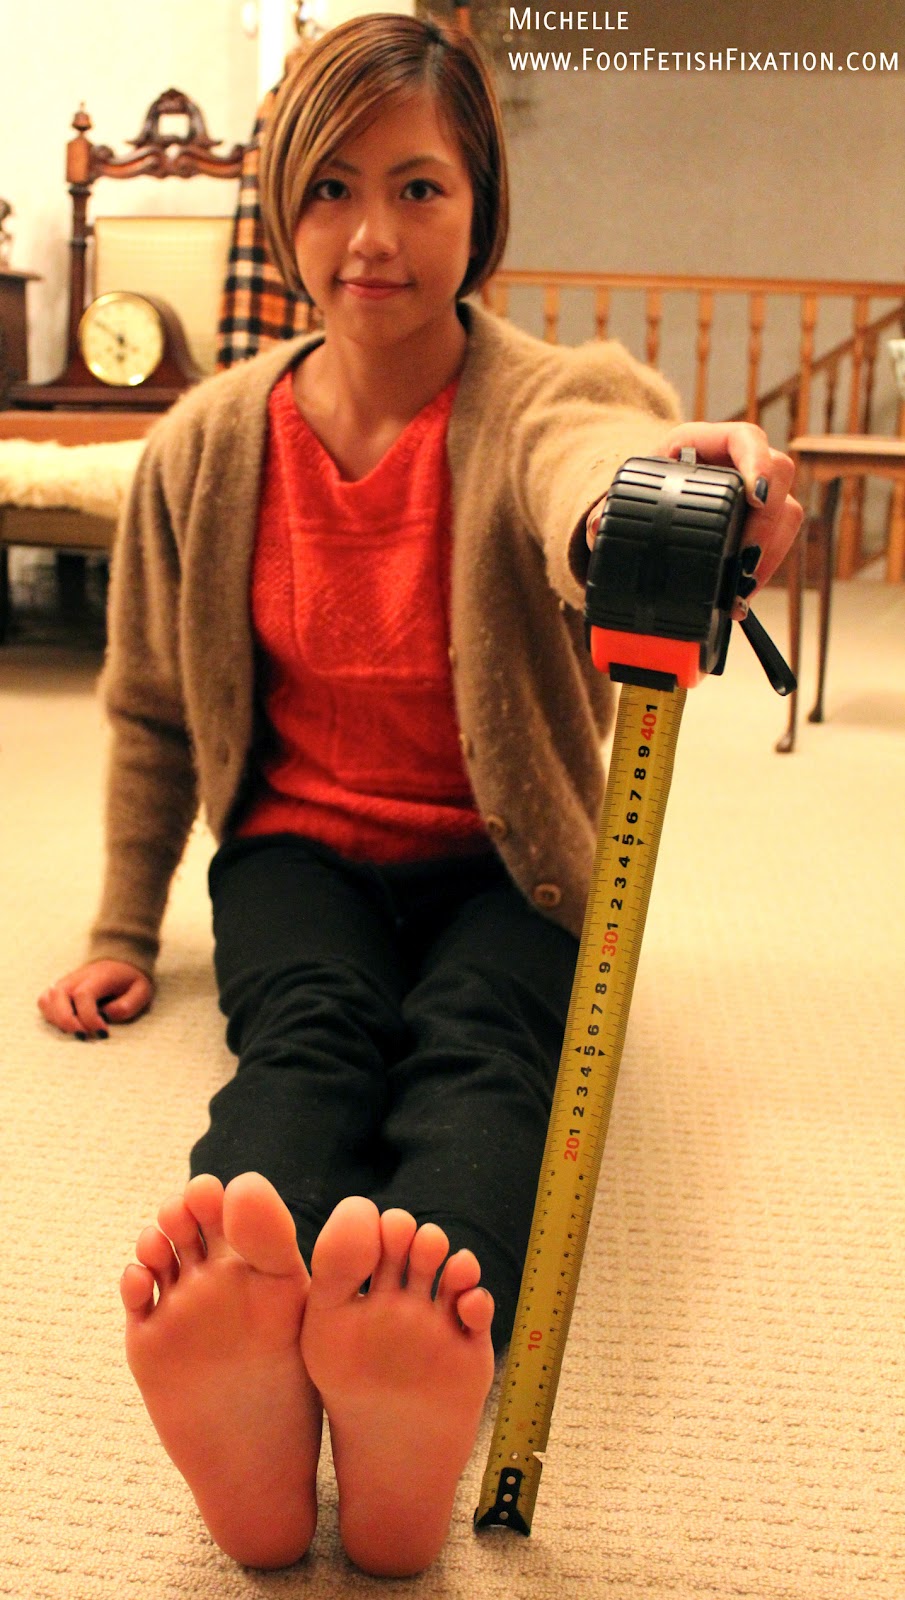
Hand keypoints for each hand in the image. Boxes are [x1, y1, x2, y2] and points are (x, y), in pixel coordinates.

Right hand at [38, 959, 153, 1040]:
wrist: (119, 961)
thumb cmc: (130, 980)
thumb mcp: (141, 990)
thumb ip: (129, 1004)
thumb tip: (108, 1014)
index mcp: (99, 976)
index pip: (84, 995)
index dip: (89, 1017)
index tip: (103, 1032)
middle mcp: (77, 977)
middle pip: (58, 995)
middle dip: (66, 1021)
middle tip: (83, 1036)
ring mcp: (65, 982)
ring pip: (47, 999)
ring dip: (56, 1020)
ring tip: (76, 1031)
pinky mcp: (59, 989)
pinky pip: (44, 1002)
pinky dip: (50, 1016)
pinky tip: (67, 1025)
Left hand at [586, 422, 803, 620]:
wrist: (649, 505)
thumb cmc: (639, 493)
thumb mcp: (623, 496)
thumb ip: (607, 510)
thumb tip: (594, 528)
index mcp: (702, 443)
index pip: (745, 439)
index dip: (758, 464)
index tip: (756, 496)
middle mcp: (738, 462)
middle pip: (779, 479)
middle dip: (768, 525)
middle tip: (745, 563)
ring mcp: (755, 493)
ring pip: (785, 514)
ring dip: (768, 554)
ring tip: (740, 589)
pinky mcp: (760, 523)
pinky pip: (777, 541)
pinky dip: (762, 570)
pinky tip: (740, 596)